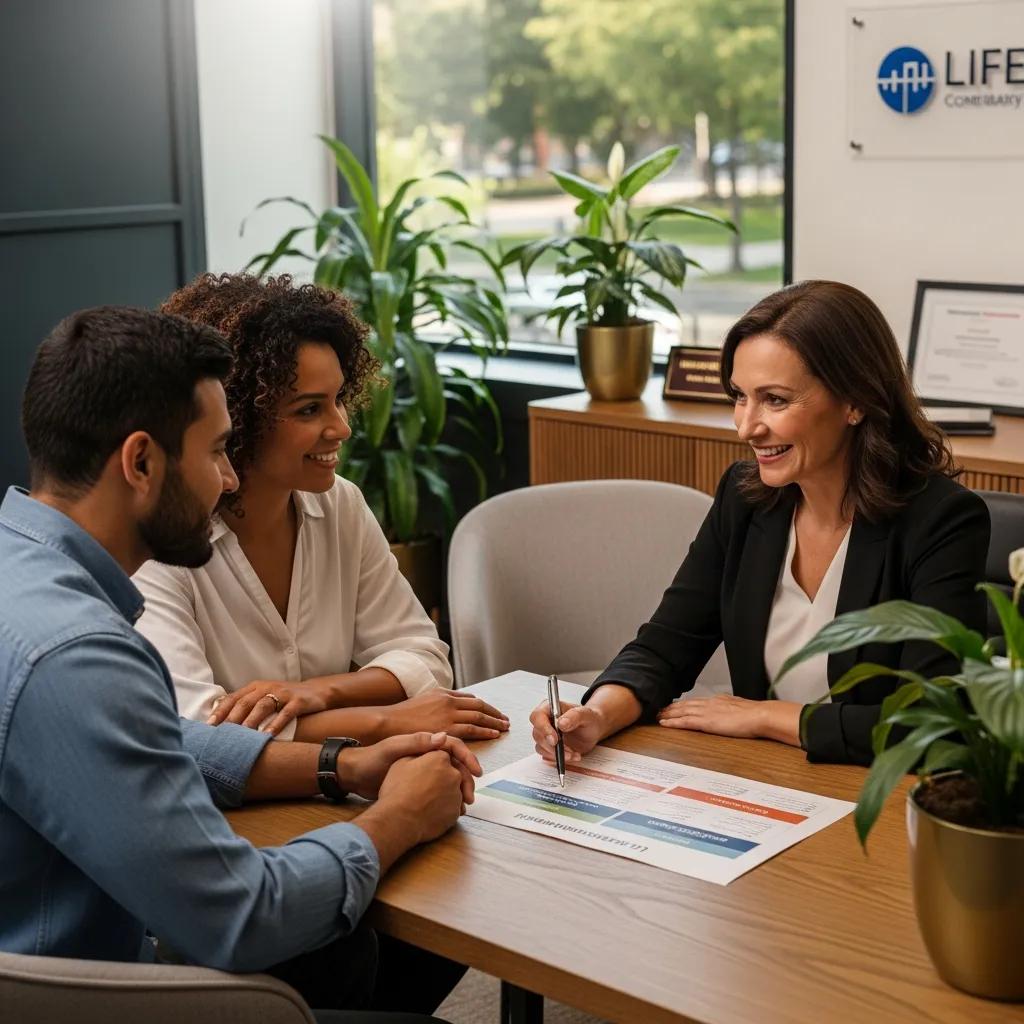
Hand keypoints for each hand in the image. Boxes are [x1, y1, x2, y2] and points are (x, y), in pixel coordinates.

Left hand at [207, 679, 330, 734]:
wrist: (317, 691)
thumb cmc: (286, 698)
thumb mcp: (265, 697)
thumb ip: (247, 706)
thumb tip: (223, 725)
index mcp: (256, 687)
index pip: (234, 697)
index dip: (221, 711)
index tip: (209, 726)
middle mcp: (267, 687)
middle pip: (246, 701)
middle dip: (232, 717)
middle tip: (221, 733)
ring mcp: (284, 693)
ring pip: (263, 705)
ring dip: (251, 720)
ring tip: (243, 735)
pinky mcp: (298, 701)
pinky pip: (286, 712)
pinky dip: (276, 723)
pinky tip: (268, 735)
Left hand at [339, 731, 480, 801]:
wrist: (355, 776)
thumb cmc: (371, 759)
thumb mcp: (392, 748)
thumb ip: (416, 742)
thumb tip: (443, 736)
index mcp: (424, 742)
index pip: (454, 745)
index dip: (468, 757)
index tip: (476, 772)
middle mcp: (427, 754)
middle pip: (456, 763)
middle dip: (467, 779)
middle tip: (469, 796)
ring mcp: (423, 769)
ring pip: (451, 778)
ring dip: (460, 790)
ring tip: (464, 805)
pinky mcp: (419, 783)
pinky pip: (441, 789)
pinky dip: (449, 798)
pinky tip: (452, 810)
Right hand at [376, 748, 466, 844]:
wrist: (398, 821)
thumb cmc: (397, 791)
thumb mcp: (401, 762)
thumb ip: (419, 752)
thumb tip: (430, 749)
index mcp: (440, 758)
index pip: (443, 757)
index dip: (433, 764)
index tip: (427, 771)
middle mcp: (453, 774)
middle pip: (452, 773)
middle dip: (443, 779)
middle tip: (429, 787)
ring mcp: (457, 794)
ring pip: (454, 791)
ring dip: (445, 794)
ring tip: (427, 801)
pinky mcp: (456, 812)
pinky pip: (453, 808)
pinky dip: (445, 809)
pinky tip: (431, 812)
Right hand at [378, 689, 508, 741]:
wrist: (387, 723)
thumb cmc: (402, 717)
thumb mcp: (423, 702)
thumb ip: (438, 704)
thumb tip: (450, 710)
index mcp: (443, 694)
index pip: (470, 699)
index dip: (484, 707)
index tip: (493, 712)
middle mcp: (448, 701)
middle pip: (479, 706)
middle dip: (494, 713)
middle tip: (505, 720)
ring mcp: (448, 714)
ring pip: (478, 717)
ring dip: (494, 722)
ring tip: (504, 727)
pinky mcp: (446, 728)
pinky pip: (472, 729)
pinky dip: (485, 731)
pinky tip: (493, 734)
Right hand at [529, 700, 605, 763]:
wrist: (594, 730)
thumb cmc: (589, 719)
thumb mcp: (586, 714)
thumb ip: (574, 716)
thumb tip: (561, 723)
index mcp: (550, 708)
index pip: (537, 716)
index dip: (543, 728)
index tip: (555, 739)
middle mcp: (545, 721)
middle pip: (537, 734)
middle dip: (552, 746)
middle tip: (568, 751)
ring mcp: (546, 735)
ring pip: (541, 747)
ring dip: (557, 754)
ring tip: (574, 753)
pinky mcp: (549, 747)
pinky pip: (548, 755)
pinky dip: (560, 758)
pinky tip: (573, 755)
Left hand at [657, 695, 787, 739]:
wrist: (760, 715)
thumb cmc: (755, 714)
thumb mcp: (741, 709)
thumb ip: (733, 710)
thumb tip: (732, 714)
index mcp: (718, 700)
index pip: (697, 701)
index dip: (684, 704)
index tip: (675, 705)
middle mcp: (710, 703)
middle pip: (686, 705)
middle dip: (672, 707)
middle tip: (660, 709)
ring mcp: (707, 712)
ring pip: (682, 711)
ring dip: (668, 714)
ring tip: (658, 716)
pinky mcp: (706, 722)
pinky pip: (685, 722)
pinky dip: (673, 722)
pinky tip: (665, 724)